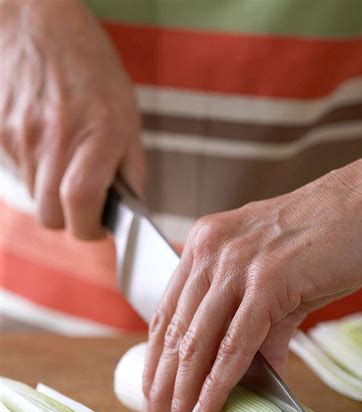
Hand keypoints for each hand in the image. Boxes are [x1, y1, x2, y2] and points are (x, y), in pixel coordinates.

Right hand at [0, 0, 144, 237]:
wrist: (32, 20)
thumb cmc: (88, 65)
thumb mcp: (126, 112)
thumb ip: (130, 165)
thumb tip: (130, 208)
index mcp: (96, 135)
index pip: (81, 204)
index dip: (90, 228)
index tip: (99, 226)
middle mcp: (54, 140)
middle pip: (51, 216)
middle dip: (69, 219)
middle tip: (83, 202)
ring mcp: (20, 137)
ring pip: (33, 197)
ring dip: (51, 194)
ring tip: (66, 162)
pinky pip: (17, 173)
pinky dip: (34, 173)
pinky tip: (46, 145)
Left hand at [142, 156, 361, 411]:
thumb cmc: (332, 238)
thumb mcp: (280, 280)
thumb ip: (261, 325)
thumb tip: (254, 372)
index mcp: (205, 247)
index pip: (167, 317)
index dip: (156, 366)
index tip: (154, 404)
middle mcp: (211, 251)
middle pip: (174, 336)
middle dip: (164, 394)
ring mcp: (238, 263)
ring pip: (198, 343)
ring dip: (183, 399)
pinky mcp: (270, 279)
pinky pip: (237, 343)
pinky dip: (218, 384)